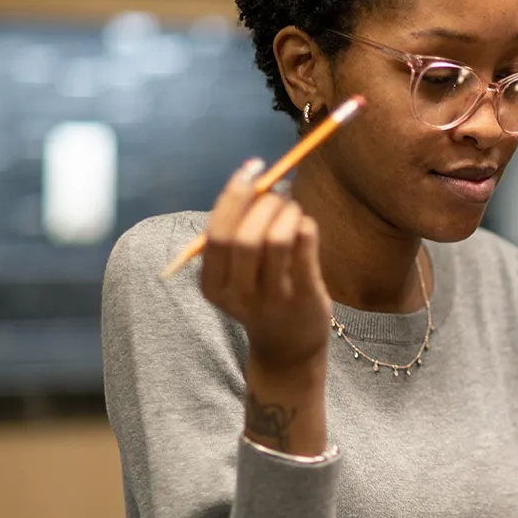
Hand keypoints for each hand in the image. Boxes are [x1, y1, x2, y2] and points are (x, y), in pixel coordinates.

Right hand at [201, 159, 331, 371]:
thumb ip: (239, 231)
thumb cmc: (261, 296)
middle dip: (264, 203)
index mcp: (212, 286)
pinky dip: (305, 226)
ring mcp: (272, 299)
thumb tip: (254, 176)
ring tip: (293, 209)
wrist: (288, 348)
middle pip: (246, 237)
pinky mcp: (304, 297)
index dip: (234, 195)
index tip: (251, 169)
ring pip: (278, 240)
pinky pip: (305, 249)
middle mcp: (238, 295)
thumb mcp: (237, 273)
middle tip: (279, 192)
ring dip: (287, 213)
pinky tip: (304, 225)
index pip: (218, 234)